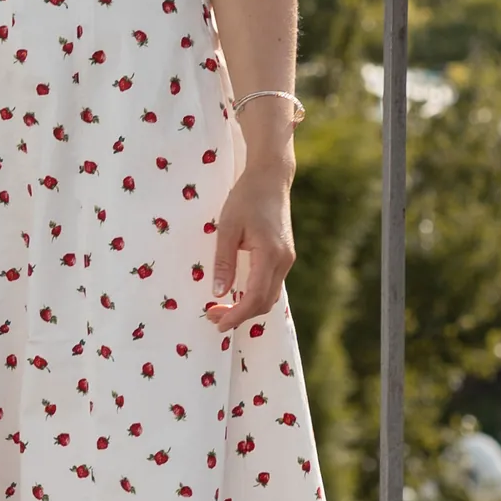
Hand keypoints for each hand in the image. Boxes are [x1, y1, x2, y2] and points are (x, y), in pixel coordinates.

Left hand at [203, 164, 294, 333]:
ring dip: (247, 307)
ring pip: (269, 296)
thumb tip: (218, 293)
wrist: (271, 178)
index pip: (254, 297)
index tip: (217, 323)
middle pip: (264, 302)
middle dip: (240, 315)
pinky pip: (271, 285)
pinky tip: (237, 295)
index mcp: (270, 255)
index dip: (236, 315)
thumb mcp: (227, 228)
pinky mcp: (284, 256)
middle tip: (213, 317)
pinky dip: (255, 296)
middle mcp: (284, 261)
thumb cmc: (246, 198)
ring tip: (222, 309)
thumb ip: (223, 262)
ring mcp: (287, 260)